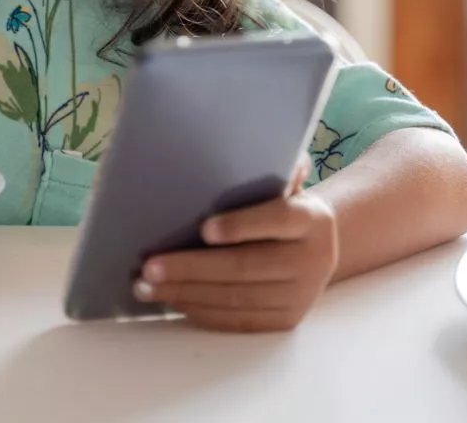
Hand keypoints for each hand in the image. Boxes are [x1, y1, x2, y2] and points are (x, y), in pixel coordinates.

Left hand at [134, 157, 337, 332]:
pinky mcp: (285, 320)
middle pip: (246, 267)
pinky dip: (201, 311)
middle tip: (149, 266)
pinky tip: (172, 300)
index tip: (203, 229)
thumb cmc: (284, 203)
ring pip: (236, 298)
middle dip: (192, 268)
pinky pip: (238, 321)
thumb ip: (267, 166)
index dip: (240, 226)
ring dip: (186, 293)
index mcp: (313, 219)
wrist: (319, 245)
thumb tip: (232, 145)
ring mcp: (301, 296)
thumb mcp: (285, 181)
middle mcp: (314, 260)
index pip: (277, 220)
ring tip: (146, 287)